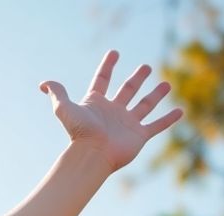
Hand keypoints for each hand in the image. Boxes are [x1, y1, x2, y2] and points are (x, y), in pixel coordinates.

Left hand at [38, 50, 182, 173]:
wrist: (92, 155)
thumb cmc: (79, 132)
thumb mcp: (64, 109)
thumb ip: (57, 93)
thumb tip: (44, 84)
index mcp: (96, 103)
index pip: (103, 80)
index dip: (107, 66)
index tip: (114, 52)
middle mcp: (113, 111)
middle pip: (128, 90)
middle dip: (137, 79)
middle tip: (146, 67)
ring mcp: (127, 123)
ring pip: (145, 105)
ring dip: (156, 95)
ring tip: (167, 84)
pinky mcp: (139, 136)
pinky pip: (156, 125)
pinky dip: (168, 119)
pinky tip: (180, 111)